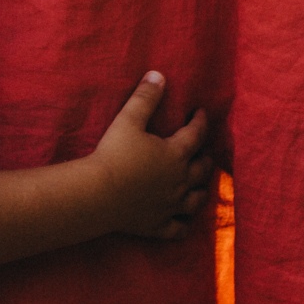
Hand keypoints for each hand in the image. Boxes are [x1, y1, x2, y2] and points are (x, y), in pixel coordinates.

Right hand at [87, 73, 211, 239]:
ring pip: (196, 200)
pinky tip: (185, 221)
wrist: (98, 194)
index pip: (196, 134)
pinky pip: (179, 228)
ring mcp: (171, 205)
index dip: (201, 121)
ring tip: (200, 184)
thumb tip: (159, 74)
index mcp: (175, 154)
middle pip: (202, 169)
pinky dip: (184, 224)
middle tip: (203, 150)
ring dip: (201, 190)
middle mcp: (179, 181)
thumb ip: (145, 97)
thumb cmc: (114, 154)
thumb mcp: (128, 120)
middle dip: (205, 157)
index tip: (200, 112)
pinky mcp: (158, 225)